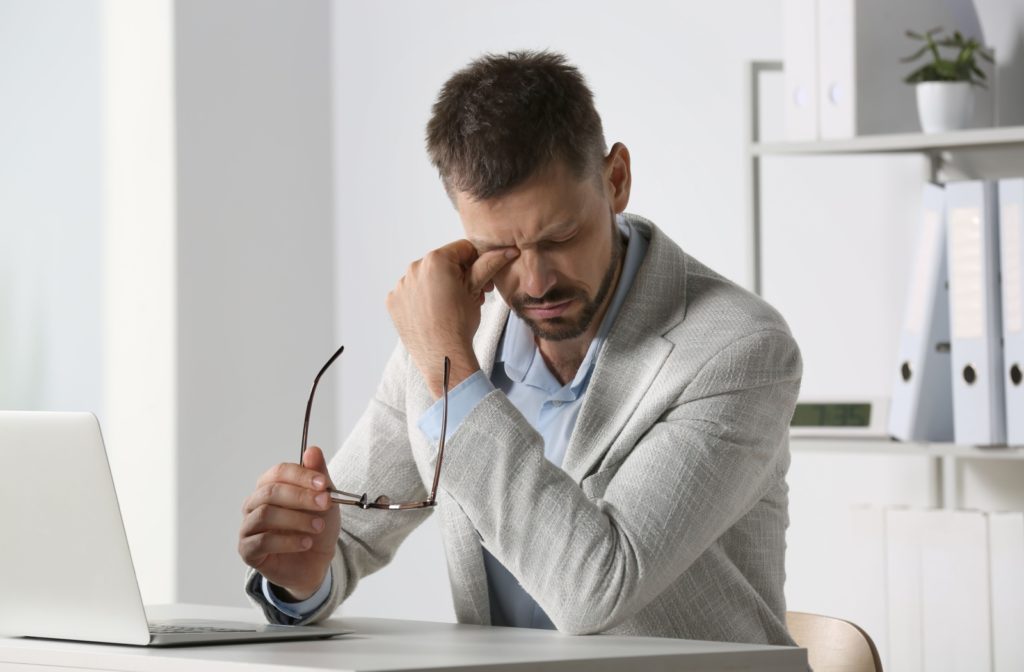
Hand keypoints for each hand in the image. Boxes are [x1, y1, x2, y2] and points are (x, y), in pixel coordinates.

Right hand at [238, 446, 340, 600]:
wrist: (316, 562)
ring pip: (265, 515)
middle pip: (270, 492)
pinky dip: (288, 541)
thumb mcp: (325, 500)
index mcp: (270, 486)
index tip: (323, 484)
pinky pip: (262, 542)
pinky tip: (306, 543)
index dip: (301, 475)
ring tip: (318, 527)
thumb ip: (318, 476)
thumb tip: (312, 450)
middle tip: (324, 504)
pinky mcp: (248, 551)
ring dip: (296, 519)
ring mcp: (248, 527)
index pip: (279, 472)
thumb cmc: (316, 527)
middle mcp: (254, 504)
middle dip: (301, 497)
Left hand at [387, 240, 517, 396]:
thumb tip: (507, 251)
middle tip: (467, 296)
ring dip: (437, 286)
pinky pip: (410, 292)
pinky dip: (421, 299)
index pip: (462, 249)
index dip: (476, 263)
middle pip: (442, 263)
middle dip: (456, 275)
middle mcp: (414, 267)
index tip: (479, 280)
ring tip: (448, 307)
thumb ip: (489, 264)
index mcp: (436, 260)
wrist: (443, 355)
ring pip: (425, 277)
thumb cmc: (460, 323)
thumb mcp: (477, 290)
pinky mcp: (393, 301)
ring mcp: (401, 285)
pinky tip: (432, 313)